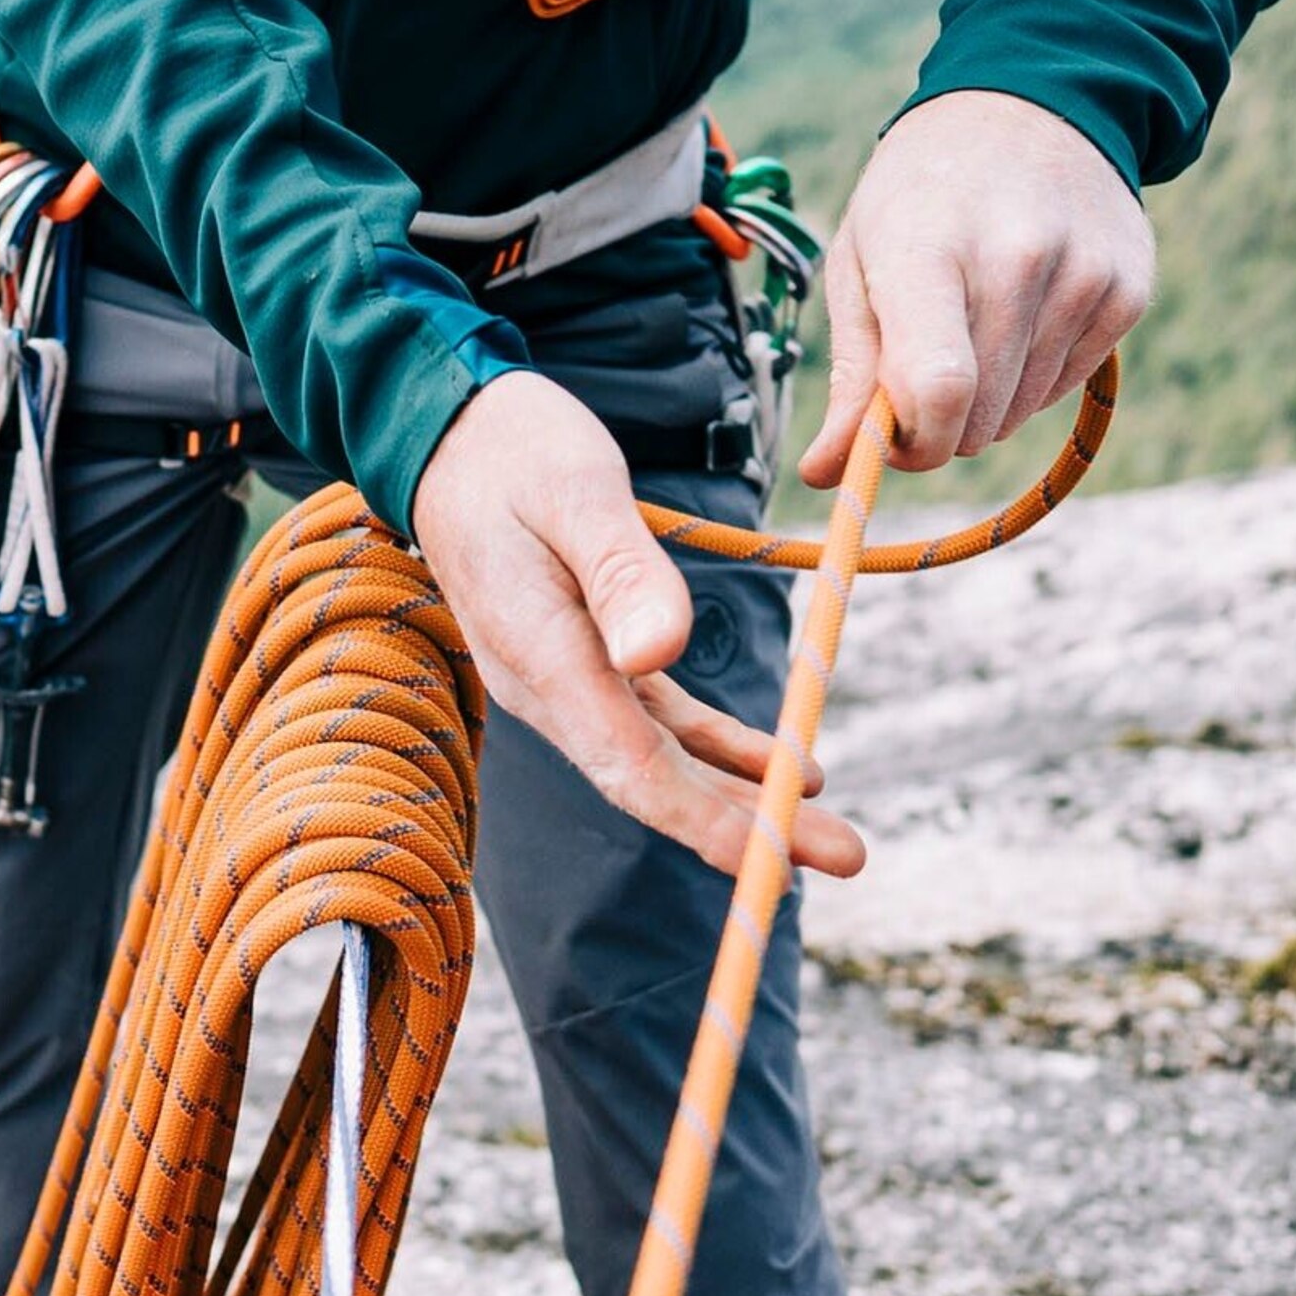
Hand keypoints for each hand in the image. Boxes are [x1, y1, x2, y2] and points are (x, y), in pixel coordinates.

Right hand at [412, 372, 864, 876]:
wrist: (448, 435)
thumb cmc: (513, 450)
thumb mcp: (576, 491)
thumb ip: (621, 573)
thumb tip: (660, 654)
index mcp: (543, 656)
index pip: (631, 767)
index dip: (705, 823)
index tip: (776, 860)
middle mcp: (549, 688)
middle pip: (653, 783)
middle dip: (748, 830)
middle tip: (847, 857)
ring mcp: (566, 681)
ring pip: (661, 762)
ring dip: (744, 800)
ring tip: (831, 834)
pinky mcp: (586, 660)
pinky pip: (659, 725)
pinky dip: (720, 750)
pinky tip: (785, 768)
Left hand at [803, 90, 1154, 485]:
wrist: (1032, 104)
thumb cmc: (921, 195)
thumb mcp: (860, 263)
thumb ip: (849, 376)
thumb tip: (827, 474)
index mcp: (930, 249)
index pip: (937, 390)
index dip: (911, 444)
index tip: (889, 439)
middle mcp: (1018, 261)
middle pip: (976, 418)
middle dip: (938, 426)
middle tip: (920, 372)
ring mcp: (1083, 276)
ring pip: (1018, 414)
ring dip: (984, 399)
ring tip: (972, 322)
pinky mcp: (1126, 292)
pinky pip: (1062, 387)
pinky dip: (1031, 375)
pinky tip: (1020, 312)